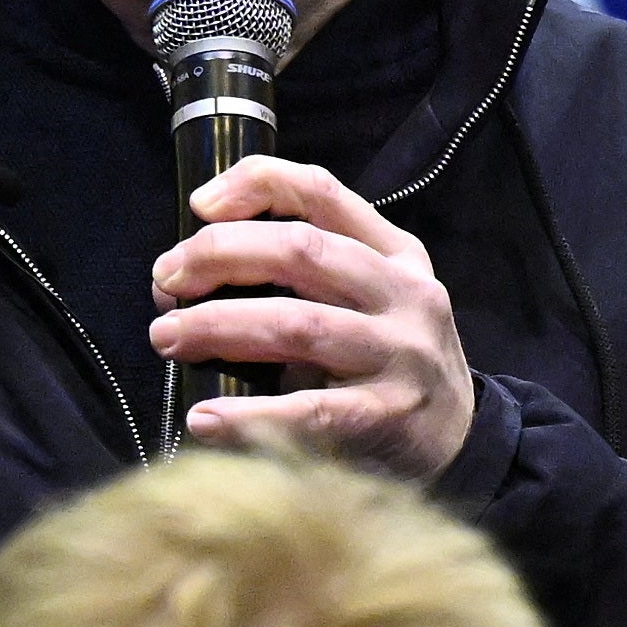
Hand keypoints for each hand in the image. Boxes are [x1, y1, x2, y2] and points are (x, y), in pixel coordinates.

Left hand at [150, 157, 475, 481]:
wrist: (462, 441)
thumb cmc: (387, 363)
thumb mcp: (368, 300)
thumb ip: (300, 276)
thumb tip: (185, 277)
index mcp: (395, 254)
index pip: (321, 192)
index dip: (254, 186)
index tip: (198, 207)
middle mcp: (404, 295)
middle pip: (301, 251)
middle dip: (218, 257)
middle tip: (165, 284)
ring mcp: (400, 356)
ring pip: (298, 324)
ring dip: (218, 326)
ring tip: (168, 338)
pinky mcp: (388, 417)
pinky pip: (310, 411)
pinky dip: (249, 415)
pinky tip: (205, 419)